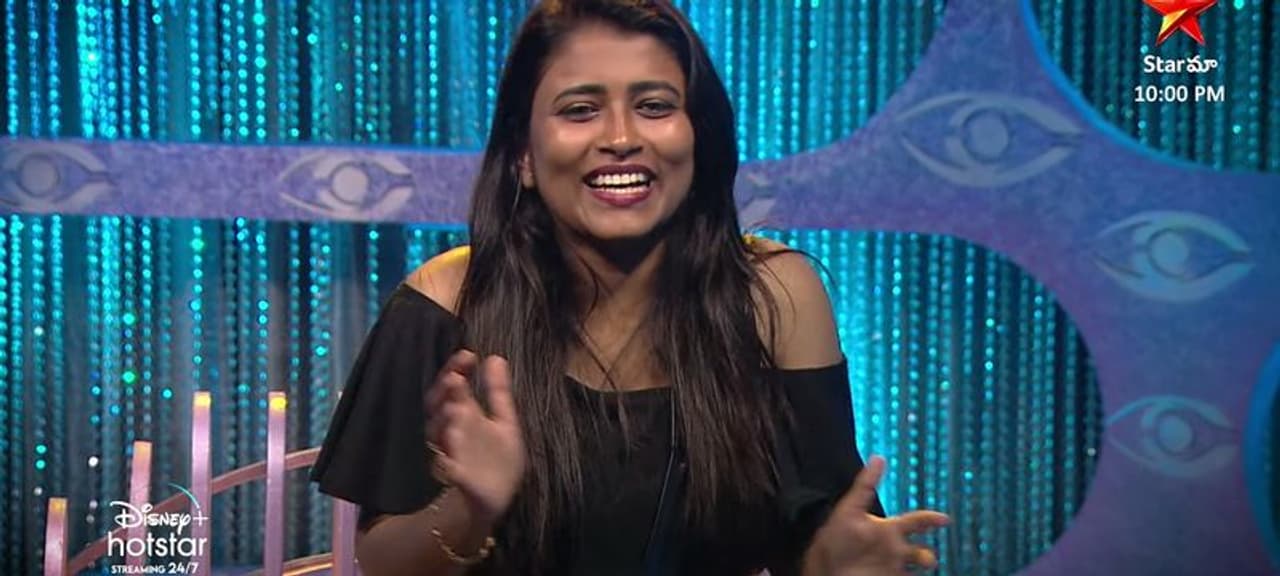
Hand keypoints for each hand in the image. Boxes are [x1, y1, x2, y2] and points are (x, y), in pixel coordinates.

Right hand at [424, 350, 525, 525]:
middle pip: (438, 404)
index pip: (453, 386)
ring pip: (438, 433)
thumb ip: (498, 392)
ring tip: (456, 406)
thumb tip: (495, 358)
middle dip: (445, 391)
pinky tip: (453, 444)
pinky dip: (446, 457)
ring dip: (445, 419)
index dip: (456, 369)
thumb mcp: (504, 421)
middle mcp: (451, 430)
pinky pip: (444, 465)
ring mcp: (449, 452)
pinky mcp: (453, 476)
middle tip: (455, 378)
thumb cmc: (497, 459)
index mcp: (464, 414)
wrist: (496, 498)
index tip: (468, 356)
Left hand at [802, 457, 949, 575]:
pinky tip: (913, 574)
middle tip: (929, 558)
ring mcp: (892, 564)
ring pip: (919, 563)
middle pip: (921, 548)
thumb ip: (866, 484)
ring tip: (919, 565)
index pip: (915, 521)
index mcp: (888, 528)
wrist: (824, 567)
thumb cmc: (834, 538)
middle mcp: (894, 547)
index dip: (932, 518)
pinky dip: (915, 575)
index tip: (945, 518)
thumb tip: (878, 458)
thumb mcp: (850, 508)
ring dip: (924, 563)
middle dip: (928, 553)